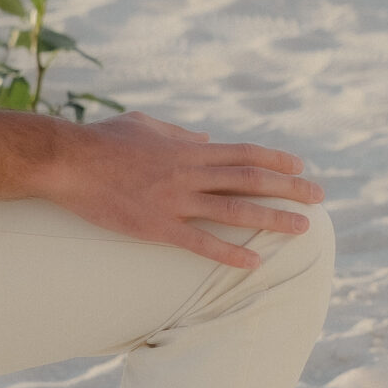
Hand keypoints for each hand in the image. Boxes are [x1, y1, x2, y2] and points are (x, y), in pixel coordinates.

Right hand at [42, 112, 323, 268]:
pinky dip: (229, 253)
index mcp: (189, 150)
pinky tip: (254, 262)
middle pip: (250, 180)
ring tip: (302, 228)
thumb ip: (179, 133)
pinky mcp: (156, 227)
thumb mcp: (147, 125)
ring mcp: (175, 201)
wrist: (67, 161)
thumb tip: (205, 138)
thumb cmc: (103, 140)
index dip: (276, 159)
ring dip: (272, 218)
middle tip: (319, 196)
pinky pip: (200, 244)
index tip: (301, 166)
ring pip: (234, 210)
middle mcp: (189, 173)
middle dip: (289, 187)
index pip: (244, 153)